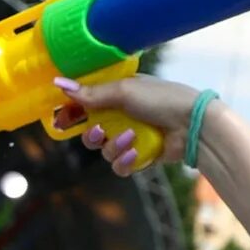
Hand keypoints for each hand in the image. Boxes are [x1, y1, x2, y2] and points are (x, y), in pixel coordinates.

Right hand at [55, 75, 210, 174]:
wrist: (192, 124)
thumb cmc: (161, 99)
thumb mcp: (123, 91)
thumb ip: (91, 93)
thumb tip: (58, 83)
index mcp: (116, 96)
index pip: (87, 106)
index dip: (75, 114)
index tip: (66, 118)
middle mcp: (121, 117)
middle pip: (91, 134)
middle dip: (93, 136)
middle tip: (101, 131)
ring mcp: (131, 139)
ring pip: (105, 152)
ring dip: (115, 147)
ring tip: (132, 139)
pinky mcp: (140, 158)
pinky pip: (120, 166)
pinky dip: (125, 162)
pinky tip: (135, 154)